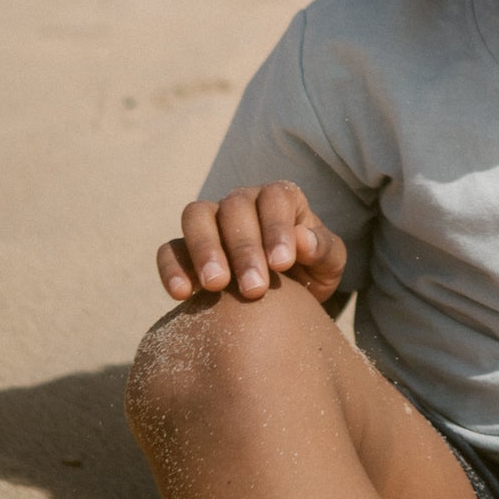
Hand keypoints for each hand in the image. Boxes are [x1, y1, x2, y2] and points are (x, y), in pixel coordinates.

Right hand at [156, 182, 347, 304]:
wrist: (284, 300)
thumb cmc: (310, 272)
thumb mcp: (329, 264)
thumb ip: (323, 249)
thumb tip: (303, 240)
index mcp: (281, 199)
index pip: (275, 198)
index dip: (276, 227)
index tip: (281, 264)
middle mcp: (243, 202)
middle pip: (235, 207)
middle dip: (244, 248)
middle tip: (254, 288)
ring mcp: (211, 221)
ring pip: (196, 216)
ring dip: (205, 249)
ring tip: (216, 286)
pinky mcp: (185, 248)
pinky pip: (169, 248)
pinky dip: (172, 268)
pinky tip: (181, 294)